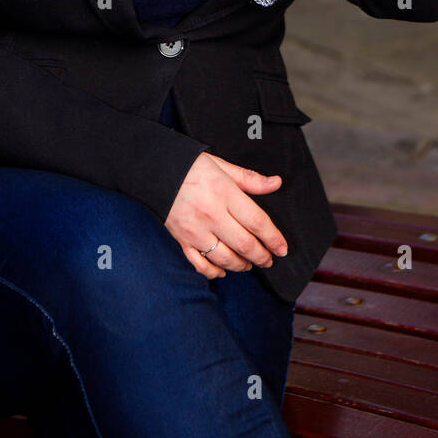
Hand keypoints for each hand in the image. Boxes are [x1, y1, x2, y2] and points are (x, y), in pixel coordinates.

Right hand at [165, 151, 288, 279]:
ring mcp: (196, 230)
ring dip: (241, 265)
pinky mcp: (182, 239)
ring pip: (224, 257)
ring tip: (250, 265)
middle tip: (269, 260)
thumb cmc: (191, 165)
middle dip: (261, 256)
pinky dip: (213, 271)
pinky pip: (199, 263)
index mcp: (225, 194)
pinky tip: (223, 271)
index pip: (257, 222)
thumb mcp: (222, 166)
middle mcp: (212, 215)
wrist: (154, 170)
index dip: (273, 238)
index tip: (282, 248)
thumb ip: (250, 179)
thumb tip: (276, 183)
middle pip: (244, 244)